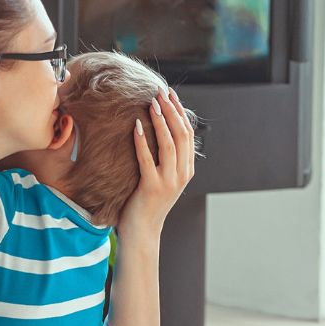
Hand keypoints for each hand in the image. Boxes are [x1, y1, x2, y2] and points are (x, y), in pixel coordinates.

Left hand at [118, 87, 195, 235]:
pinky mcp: (152, 187)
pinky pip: (147, 159)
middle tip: (160, 93)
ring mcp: (169, 181)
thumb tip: (158, 131)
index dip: (179, 112)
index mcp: (187, 170)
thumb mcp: (162, 178)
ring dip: (161, 121)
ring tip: (152, 103)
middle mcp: (182, 174)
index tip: (169, 94)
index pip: (187, 134)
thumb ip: (165, 159)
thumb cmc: (147, 203)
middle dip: (172, 111)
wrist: (142, 232)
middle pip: (181, 135)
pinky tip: (137, 126)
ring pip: (169, 144)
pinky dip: (143, 141)